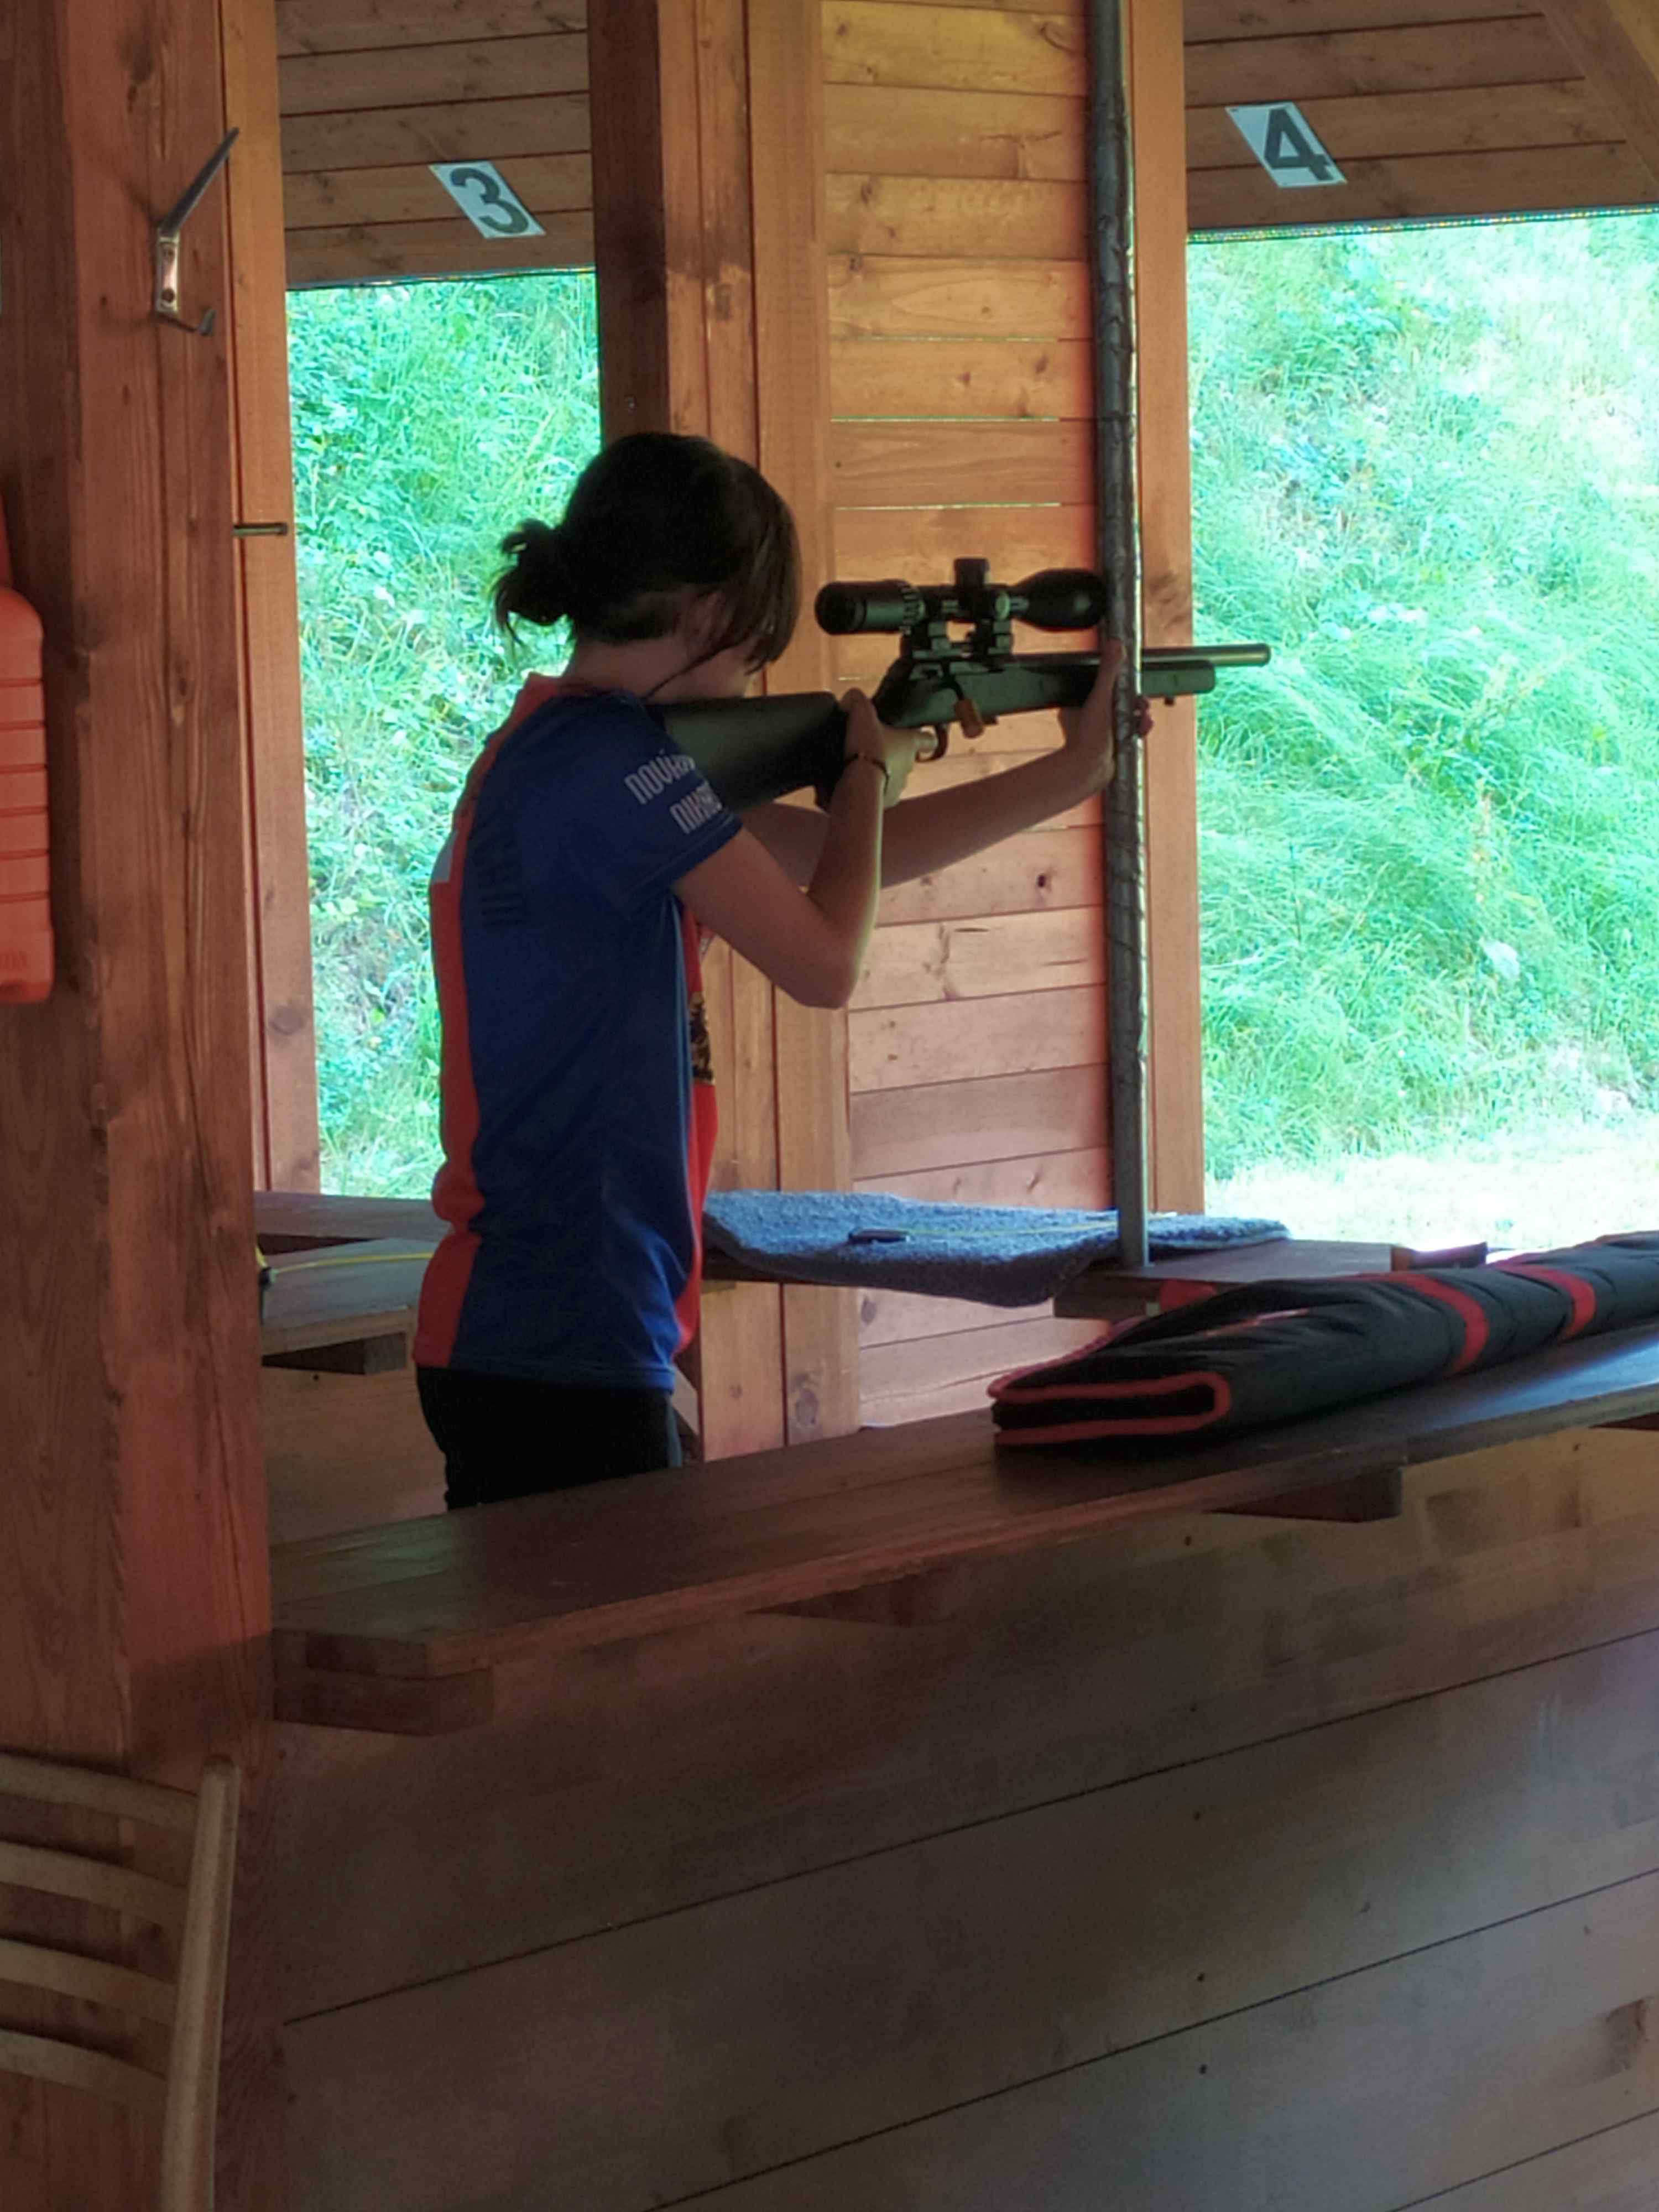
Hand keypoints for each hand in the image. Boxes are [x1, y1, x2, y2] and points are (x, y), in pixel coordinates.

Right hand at [841, 689, 923, 810]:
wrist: (858, 784)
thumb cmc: (865, 747)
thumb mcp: (860, 713)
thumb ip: (858, 701)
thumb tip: (852, 697)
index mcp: (910, 742)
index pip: (928, 740)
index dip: (926, 737)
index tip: (922, 737)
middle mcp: (910, 765)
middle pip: (908, 758)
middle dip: (894, 754)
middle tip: (874, 748)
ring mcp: (900, 785)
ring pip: (895, 777)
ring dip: (883, 772)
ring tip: (863, 767)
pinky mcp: (887, 801)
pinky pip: (882, 793)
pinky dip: (873, 788)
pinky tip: (857, 782)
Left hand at [1057, 640, 1154, 793]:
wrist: (1089, 770)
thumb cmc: (1088, 736)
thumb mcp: (1101, 697)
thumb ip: (1109, 671)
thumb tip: (1116, 644)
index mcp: (1083, 703)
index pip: (1107, 686)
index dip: (1123, 683)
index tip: (1132, 682)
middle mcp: (1093, 717)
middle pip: (1123, 700)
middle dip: (1137, 700)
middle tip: (1141, 703)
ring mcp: (1105, 731)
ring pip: (1130, 716)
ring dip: (1142, 714)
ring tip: (1144, 717)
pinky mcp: (1116, 744)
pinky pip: (1133, 730)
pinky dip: (1141, 728)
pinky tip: (1144, 728)